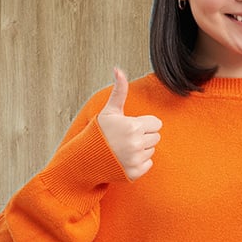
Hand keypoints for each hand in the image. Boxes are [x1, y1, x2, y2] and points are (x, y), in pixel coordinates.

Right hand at [96, 67, 160, 181]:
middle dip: (144, 136)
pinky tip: (124, 159)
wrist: (84, 159)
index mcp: (133, 126)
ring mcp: (135, 160)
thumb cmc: (99, 132)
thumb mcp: (109, 111)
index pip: (157, 123)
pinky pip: (148, 164)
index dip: (144, 124)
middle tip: (126, 137)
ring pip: (152, 150)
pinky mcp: (135, 173)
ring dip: (141, 149)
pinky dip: (139, 162)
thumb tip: (118, 69)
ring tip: (123, 148)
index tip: (131, 126)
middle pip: (156, 137)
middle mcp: (136, 144)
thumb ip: (119, 91)